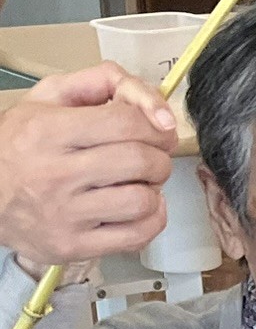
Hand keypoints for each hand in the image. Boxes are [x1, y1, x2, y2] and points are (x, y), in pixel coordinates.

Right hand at [0, 64, 177, 272]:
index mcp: (48, 130)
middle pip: (141, 161)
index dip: (155, 125)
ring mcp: (66, 213)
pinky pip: (137, 235)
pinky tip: (141, 208)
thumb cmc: (22, 146)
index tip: (159, 129)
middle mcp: (56, 172)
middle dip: (160, 156)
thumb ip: (98, 83)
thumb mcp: (47, 100)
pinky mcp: (76, 245)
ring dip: (155, 190)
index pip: (126, 122)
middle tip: (152, 156)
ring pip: (143, 200)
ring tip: (140, 182)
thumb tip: (151, 99)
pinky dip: (153, 220)